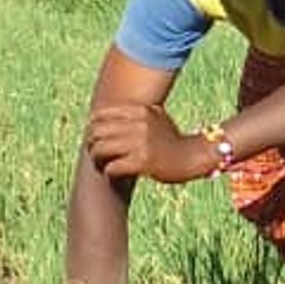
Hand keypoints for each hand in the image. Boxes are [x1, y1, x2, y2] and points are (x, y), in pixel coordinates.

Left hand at [83, 101, 213, 185]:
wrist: (193, 157)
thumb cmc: (171, 139)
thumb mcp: (156, 116)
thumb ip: (134, 112)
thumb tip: (105, 114)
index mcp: (139, 110)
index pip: (101, 115)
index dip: (91, 127)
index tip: (94, 136)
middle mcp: (139, 124)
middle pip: (97, 132)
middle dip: (91, 143)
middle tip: (94, 152)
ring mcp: (141, 143)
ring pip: (101, 149)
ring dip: (97, 159)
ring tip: (101, 164)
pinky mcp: (144, 162)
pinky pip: (112, 167)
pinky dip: (109, 172)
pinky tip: (114, 173)